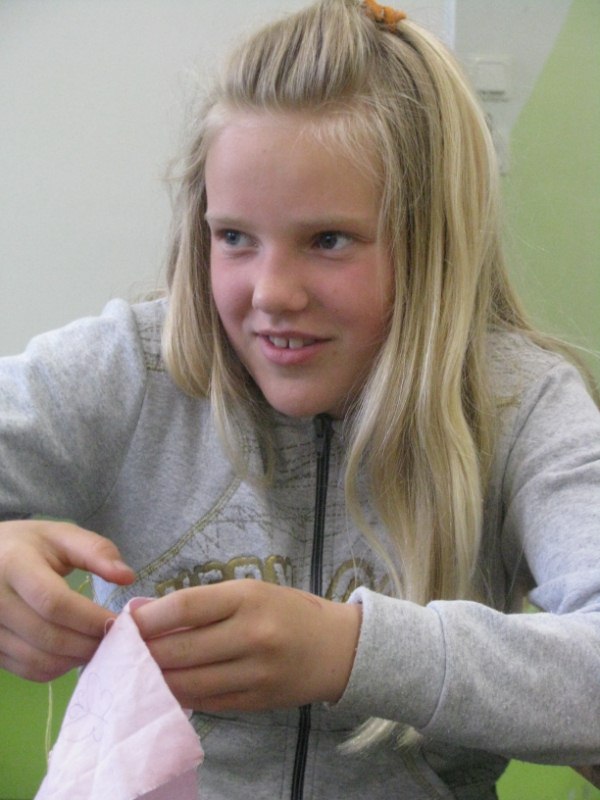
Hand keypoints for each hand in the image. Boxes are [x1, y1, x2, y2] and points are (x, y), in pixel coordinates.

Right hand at [0, 520, 134, 680]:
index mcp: (13, 565)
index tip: (118, 621)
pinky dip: (57, 668)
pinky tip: (75, 653)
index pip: (54, 603)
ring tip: (100, 646)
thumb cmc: (28, 545)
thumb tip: (127, 577)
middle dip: (88, 643)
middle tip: (117, 640)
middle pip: (48, 636)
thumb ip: (96, 551)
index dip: (89, 618)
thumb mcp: (61, 535)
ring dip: (76, 659)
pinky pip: (26, 669)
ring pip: (38, 659)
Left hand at [133, 579, 360, 713]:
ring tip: (136, 674)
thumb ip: (207, 604)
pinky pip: (206, 702)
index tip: (125, 622)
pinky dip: (181, 696)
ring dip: (156, 679)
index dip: (149, 617)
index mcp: (249, 597)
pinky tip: (166, 690)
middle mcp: (252, 634)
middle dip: (144, 652)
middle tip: (120, 653)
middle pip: (181, 648)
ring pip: (188, 681)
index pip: (186, 606)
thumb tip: (151, 616)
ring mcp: (255, 673)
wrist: (339, 648)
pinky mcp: (256, 701)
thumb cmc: (289, 611)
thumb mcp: (253, 592)